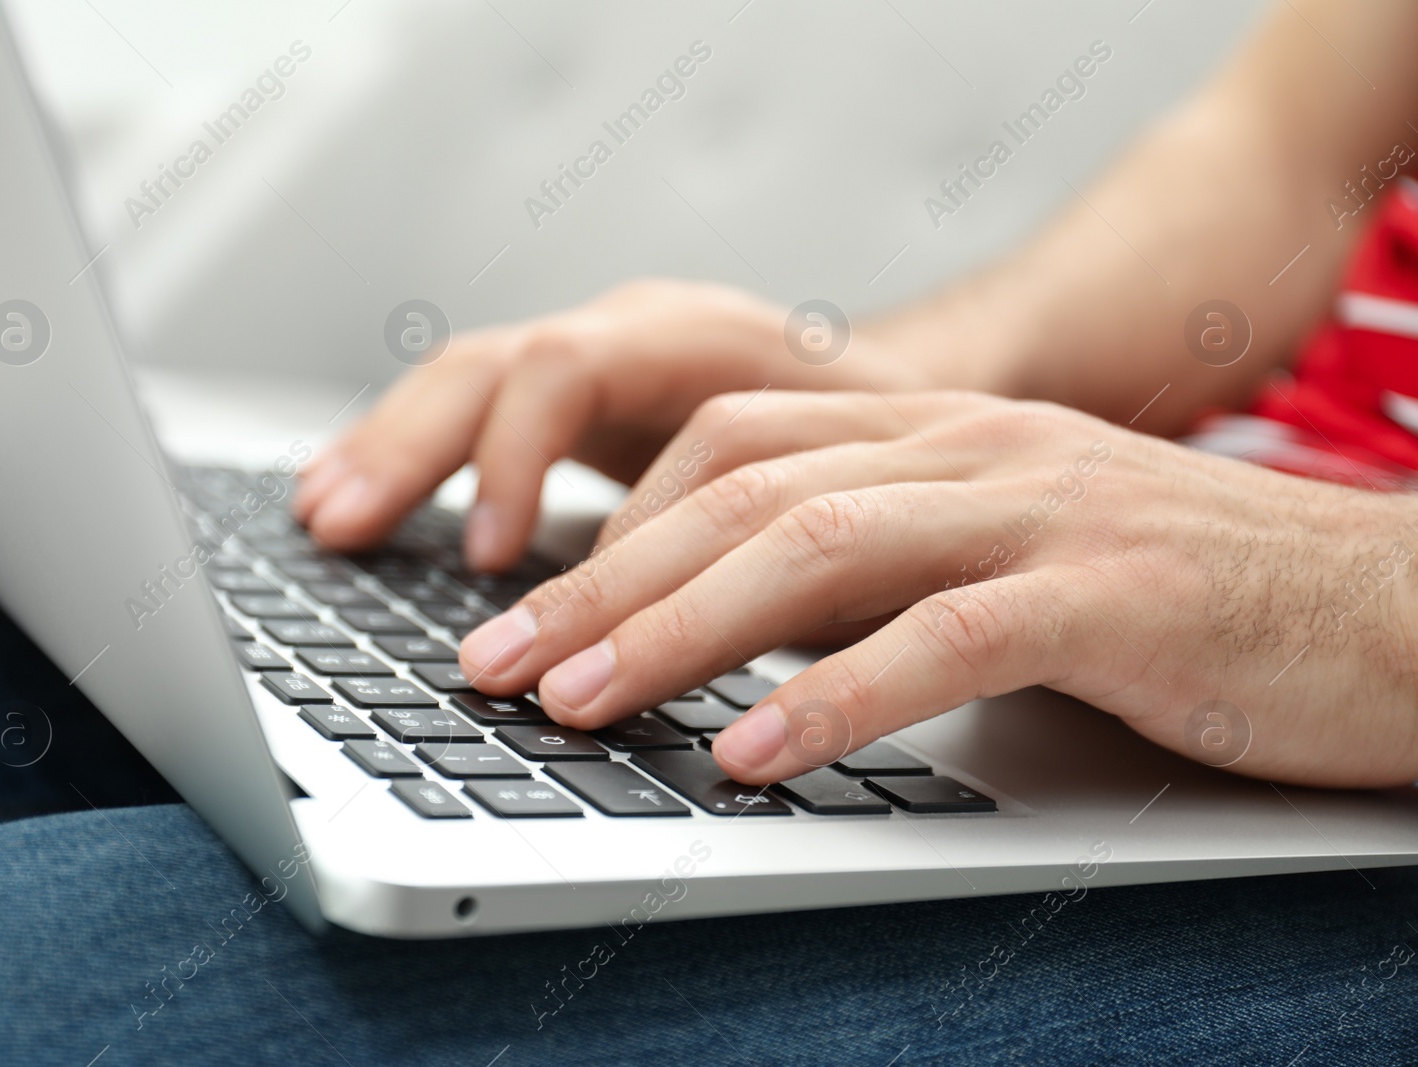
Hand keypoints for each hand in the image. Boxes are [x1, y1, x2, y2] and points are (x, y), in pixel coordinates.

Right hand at [292, 280, 928, 571]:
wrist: (917, 398)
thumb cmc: (894, 465)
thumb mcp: (847, 510)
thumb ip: (766, 556)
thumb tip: (671, 649)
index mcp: (702, 339)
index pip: (570, 371)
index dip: (513, 460)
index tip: (485, 558)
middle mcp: (639, 331)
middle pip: (493, 365)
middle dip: (409, 450)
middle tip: (342, 532)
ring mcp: (607, 355)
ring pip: (469, 379)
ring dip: (388, 449)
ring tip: (322, 518)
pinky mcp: (584, 398)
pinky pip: (478, 406)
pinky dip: (415, 453)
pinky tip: (364, 500)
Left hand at [457, 390, 1417, 787]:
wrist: (1381, 605)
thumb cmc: (1175, 595)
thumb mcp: (999, 554)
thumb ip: (878, 568)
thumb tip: (731, 641)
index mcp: (935, 428)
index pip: (730, 440)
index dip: (611, 524)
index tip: (523, 609)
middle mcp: (970, 447)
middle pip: (741, 492)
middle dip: (603, 584)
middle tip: (494, 666)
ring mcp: (1039, 510)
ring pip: (818, 545)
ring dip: (678, 631)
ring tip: (578, 704)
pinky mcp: (1107, 595)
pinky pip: (943, 636)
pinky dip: (837, 695)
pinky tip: (754, 754)